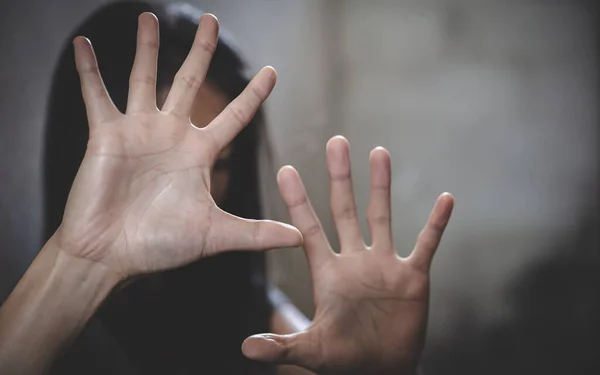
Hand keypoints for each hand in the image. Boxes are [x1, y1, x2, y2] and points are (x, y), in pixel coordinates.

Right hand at [54, 13, 300, 278]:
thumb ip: (256, 233)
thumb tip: (300, 239)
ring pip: (144, 78)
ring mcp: (138, 131)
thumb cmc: (160, 246)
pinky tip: (83, 43)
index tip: (272, 71)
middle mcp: (171, 135)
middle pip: (190, 82)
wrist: (110, 256)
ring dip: (146, 48)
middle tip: (211, 19)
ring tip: (149, 16)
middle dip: (201, 51)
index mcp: (199, 154)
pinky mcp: (107, 135)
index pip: (234, 116)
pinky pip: (96, 95)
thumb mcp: (214, 234)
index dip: (254, 94)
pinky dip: (89, 71)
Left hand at [243, 136, 453, 374]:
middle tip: (336, 141)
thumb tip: (245, 348)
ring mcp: (384, 265)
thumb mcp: (311, 350)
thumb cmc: (344, 358)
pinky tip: (446, 199)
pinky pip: (427, 244)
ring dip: (381, 186)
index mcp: (327, 272)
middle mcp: (354, 260)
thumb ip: (283, 346)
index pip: (308, 229)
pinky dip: (436, 224)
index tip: (286, 168)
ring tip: (379, 151)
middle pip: (345, 210)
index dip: (297, 201)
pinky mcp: (413, 276)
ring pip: (382, 216)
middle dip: (340, 177)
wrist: (382, 368)